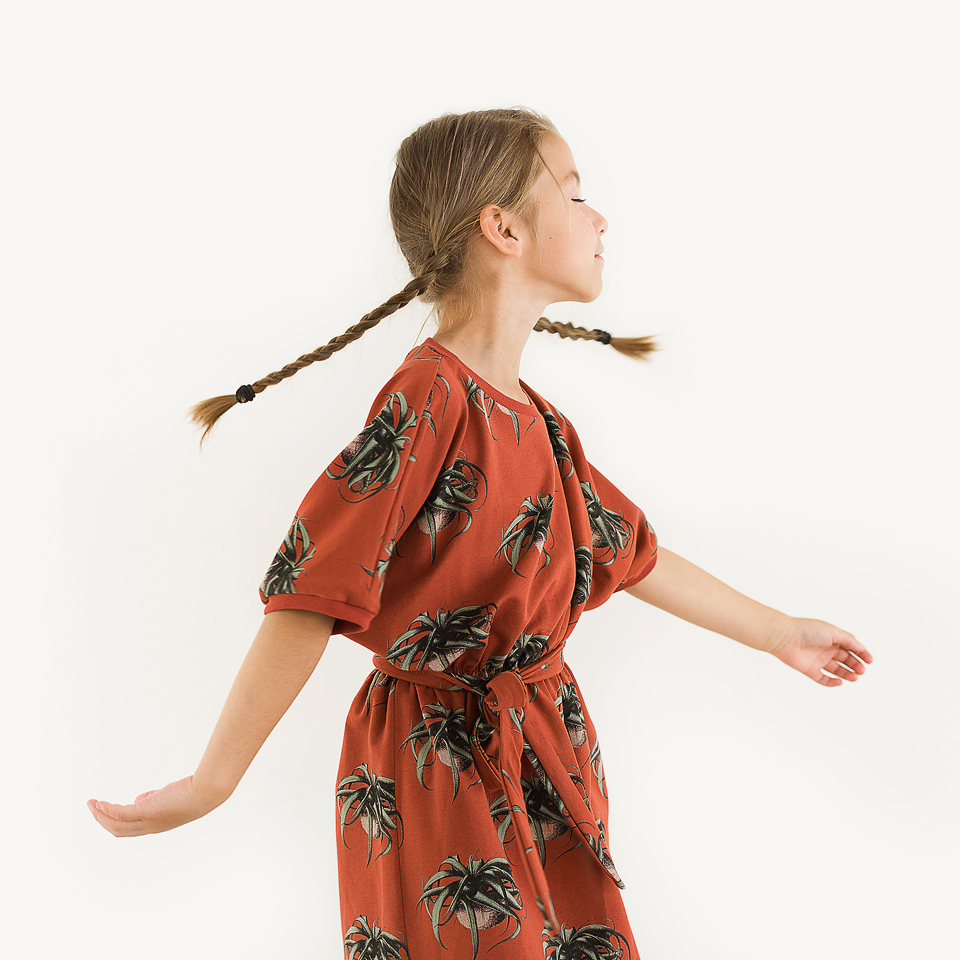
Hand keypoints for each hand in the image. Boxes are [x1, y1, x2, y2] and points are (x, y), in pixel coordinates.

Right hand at [86, 775, 225, 836]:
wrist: (205, 793)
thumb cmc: (192, 792)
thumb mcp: (169, 797)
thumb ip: (153, 799)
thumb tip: (140, 799)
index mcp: (155, 825)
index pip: (129, 829)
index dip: (114, 822)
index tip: (104, 811)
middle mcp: (150, 827)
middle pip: (118, 830)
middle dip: (102, 820)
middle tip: (92, 808)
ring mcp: (148, 821)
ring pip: (117, 824)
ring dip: (100, 815)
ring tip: (91, 804)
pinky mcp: (148, 810)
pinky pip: (122, 813)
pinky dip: (108, 810)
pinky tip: (99, 803)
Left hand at [769, 617, 872, 686]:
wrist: (785, 638)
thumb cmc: (807, 631)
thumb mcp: (833, 632)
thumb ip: (849, 640)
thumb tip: (862, 648)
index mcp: (832, 638)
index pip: (850, 646)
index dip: (861, 653)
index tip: (870, 660)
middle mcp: (825, 649)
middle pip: (845, 659)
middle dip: (855, 665)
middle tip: (862, 670)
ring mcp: (818, 660)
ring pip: (836, 670)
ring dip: (847, 674)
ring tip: (855, 677)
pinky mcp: (810, 670)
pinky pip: (823, 679)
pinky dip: (832, 682)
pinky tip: (840, 681)